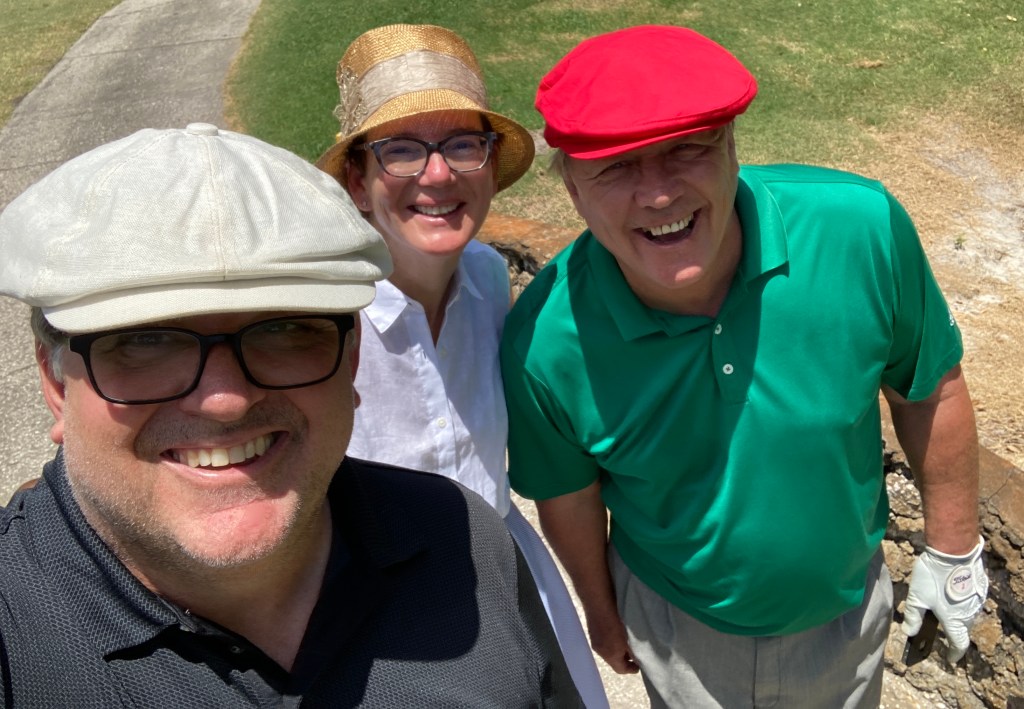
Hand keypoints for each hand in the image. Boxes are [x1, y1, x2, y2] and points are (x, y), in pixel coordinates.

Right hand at [587, 609, 639, 673]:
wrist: (598, 600)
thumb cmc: (618, 617)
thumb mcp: (630, 636)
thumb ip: (634, 648)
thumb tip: (636, 656)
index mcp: (611, 654)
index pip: (621, 669)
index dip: (631, 669)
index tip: (640, 665)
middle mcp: (601, 650)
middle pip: (614, 661)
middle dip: (625, 659)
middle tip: (635, 652)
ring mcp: (595, 640)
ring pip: (608, 651)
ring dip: (617, 649)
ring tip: (627, 641)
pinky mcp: (592, 631)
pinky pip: (603, 642)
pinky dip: (611, 641)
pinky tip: (617, 631)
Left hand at [901, 536, 987, 662]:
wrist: (954, 551)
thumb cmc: (933, 576)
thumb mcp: (917, 597)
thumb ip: (913, 617)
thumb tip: (908, 632)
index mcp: (955, 621)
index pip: (959, 644)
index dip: (954, 653)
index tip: (951, 659)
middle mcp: (969, 614)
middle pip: (963, 629)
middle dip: (954, 633)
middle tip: (943, 631)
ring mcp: (976, 601)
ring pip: (967, 615)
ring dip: (958, 616)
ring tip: (944, 611)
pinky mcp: (979, 588)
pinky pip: (970, 602)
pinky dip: (961, 604)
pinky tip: (950, 595)